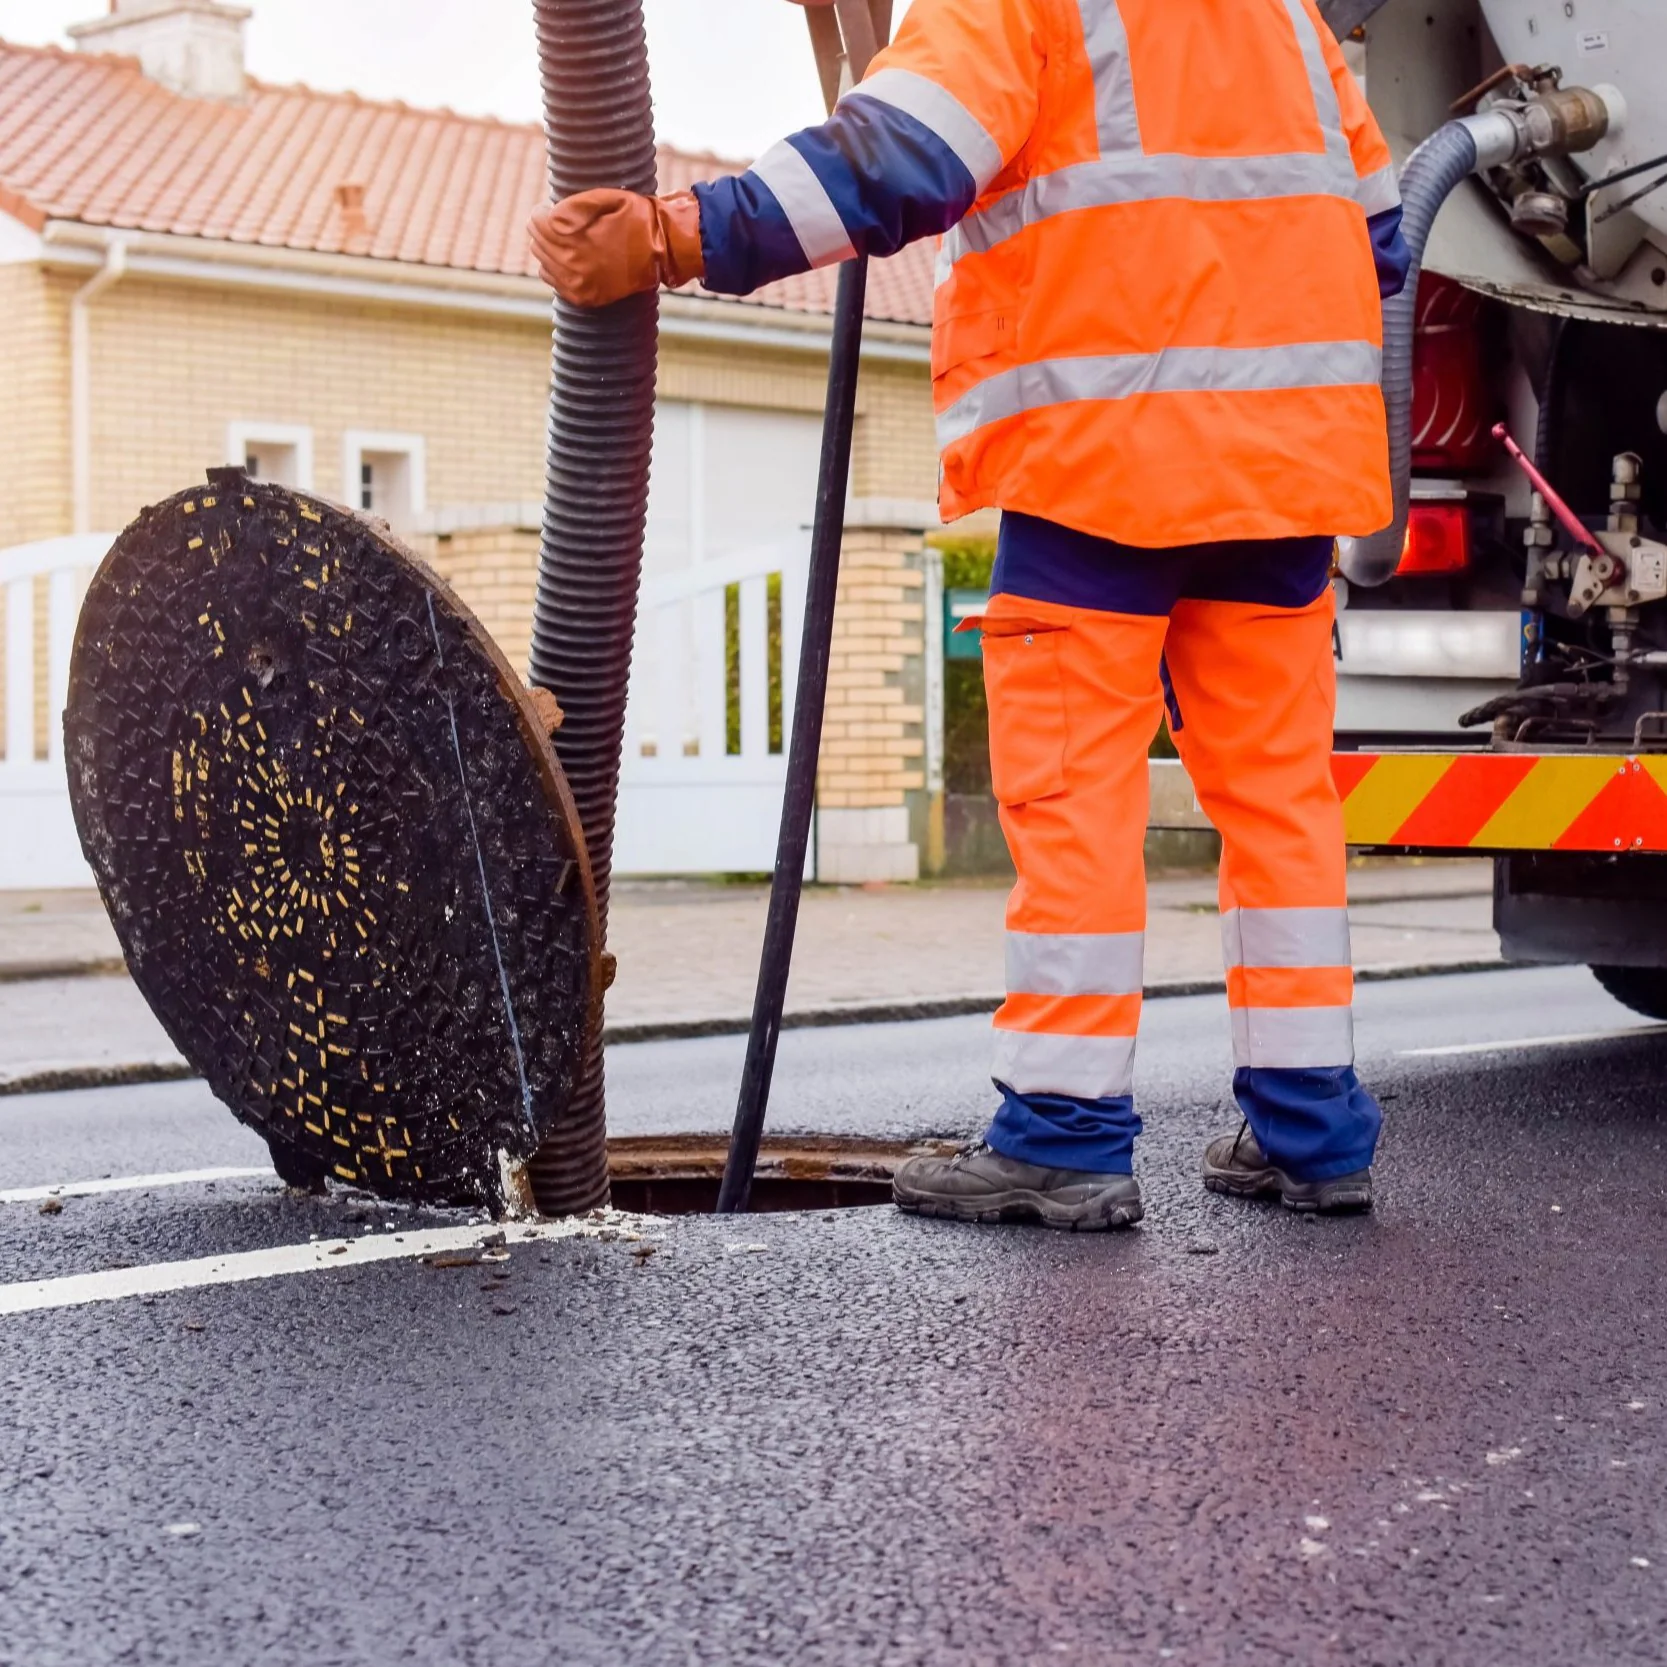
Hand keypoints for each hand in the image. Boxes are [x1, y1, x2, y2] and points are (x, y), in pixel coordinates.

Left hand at [528, 189, 704, 306]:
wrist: (663, 251)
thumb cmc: (636, 218)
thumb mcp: (607, 198)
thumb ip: (575, 204)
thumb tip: (550, 213)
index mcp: (576, 240)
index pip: (537, 222)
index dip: (542, 211)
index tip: (549, 207)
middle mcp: (573, 266)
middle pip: (537, 242)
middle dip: (544, 229)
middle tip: (558, 223)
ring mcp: (578, 285)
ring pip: (542, 262)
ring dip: (549, 249)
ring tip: (566, 240)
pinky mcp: (584, 297)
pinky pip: (553, 282)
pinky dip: (556, 269)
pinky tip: (570, 259)